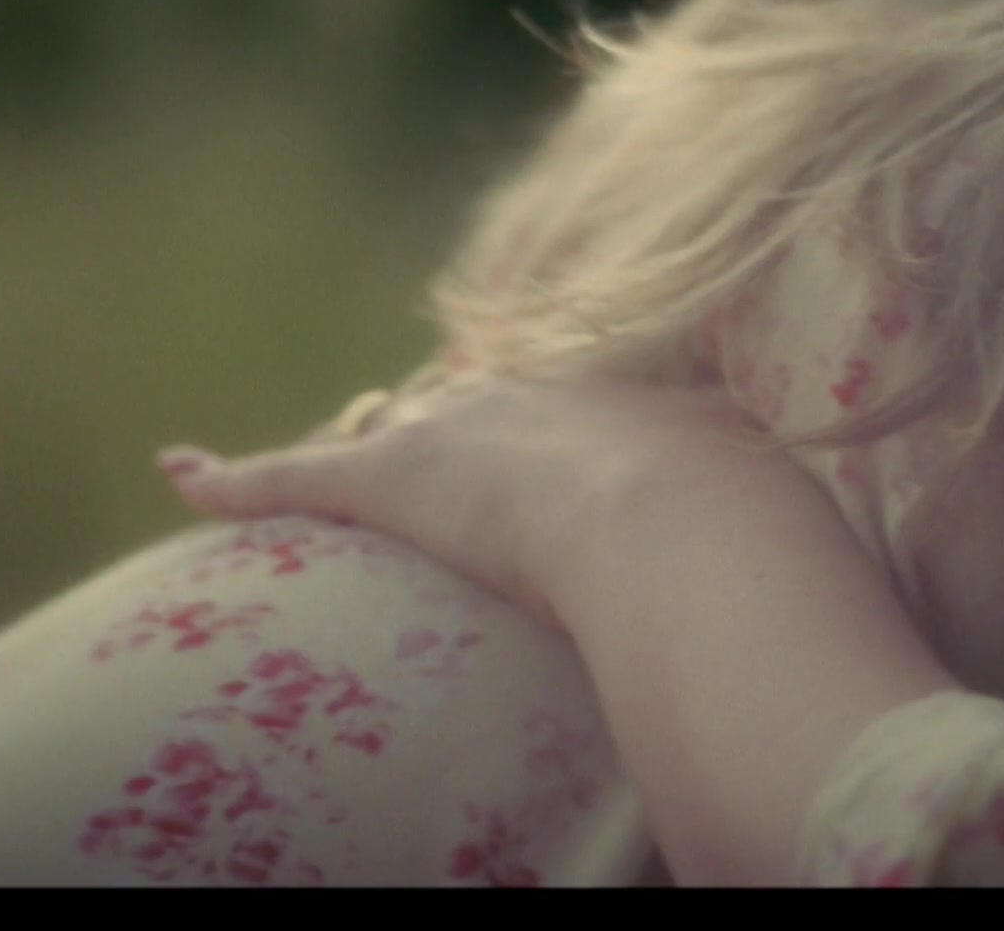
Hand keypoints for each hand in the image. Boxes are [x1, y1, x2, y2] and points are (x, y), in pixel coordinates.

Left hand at [158, 374, 771, 627]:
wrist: (681, 518)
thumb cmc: (740, 533)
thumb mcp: (765, 521)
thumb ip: (769, 543)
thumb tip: (819, 604)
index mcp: (606, 405)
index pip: (542, 410)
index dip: (518, 431)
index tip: (516, 452)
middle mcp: (520, 399)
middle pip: (452, 407)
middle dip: (430, 428)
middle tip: (411, 448)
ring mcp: (450, 434)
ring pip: (373, 435)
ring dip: (343, 456)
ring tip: (305, 471)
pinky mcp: (389, 479)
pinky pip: (293, 478)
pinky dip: (235, 479)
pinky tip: (184, 472)